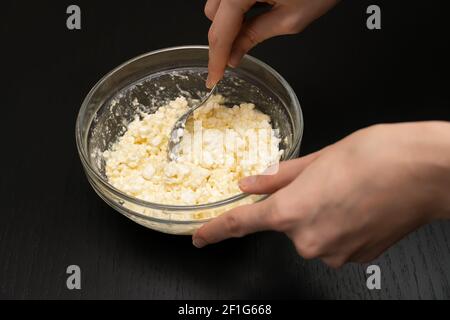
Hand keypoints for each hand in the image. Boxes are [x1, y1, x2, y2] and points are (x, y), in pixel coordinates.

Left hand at [192, 122, 449, 267]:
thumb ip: (278, 177)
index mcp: (292, 210)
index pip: (241, 223)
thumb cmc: (377, 156)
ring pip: (310, 233)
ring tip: (345, 193)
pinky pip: (332, 241)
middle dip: (295, 205)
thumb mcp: (318, 158)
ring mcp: (333, 252)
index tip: (200, 237)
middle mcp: (308, 238)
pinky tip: (356, 207)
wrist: (425, 171)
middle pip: (284, 223)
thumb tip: (251, 183)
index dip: (215, 231)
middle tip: (323, 184)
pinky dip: (337, 225)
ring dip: (319, 215)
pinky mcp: (354, 258)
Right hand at [204, 0, 339, 87]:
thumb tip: (234, 55)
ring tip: (256, 24)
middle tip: (238, 56)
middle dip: (224, 37)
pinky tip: (256, 10)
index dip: (216, 59)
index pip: (220, 31)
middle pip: (213, 16)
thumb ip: (255, 36)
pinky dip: (237, 7)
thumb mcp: (290, 19)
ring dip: (229, 20)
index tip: (214, 78)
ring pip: (218, 4)